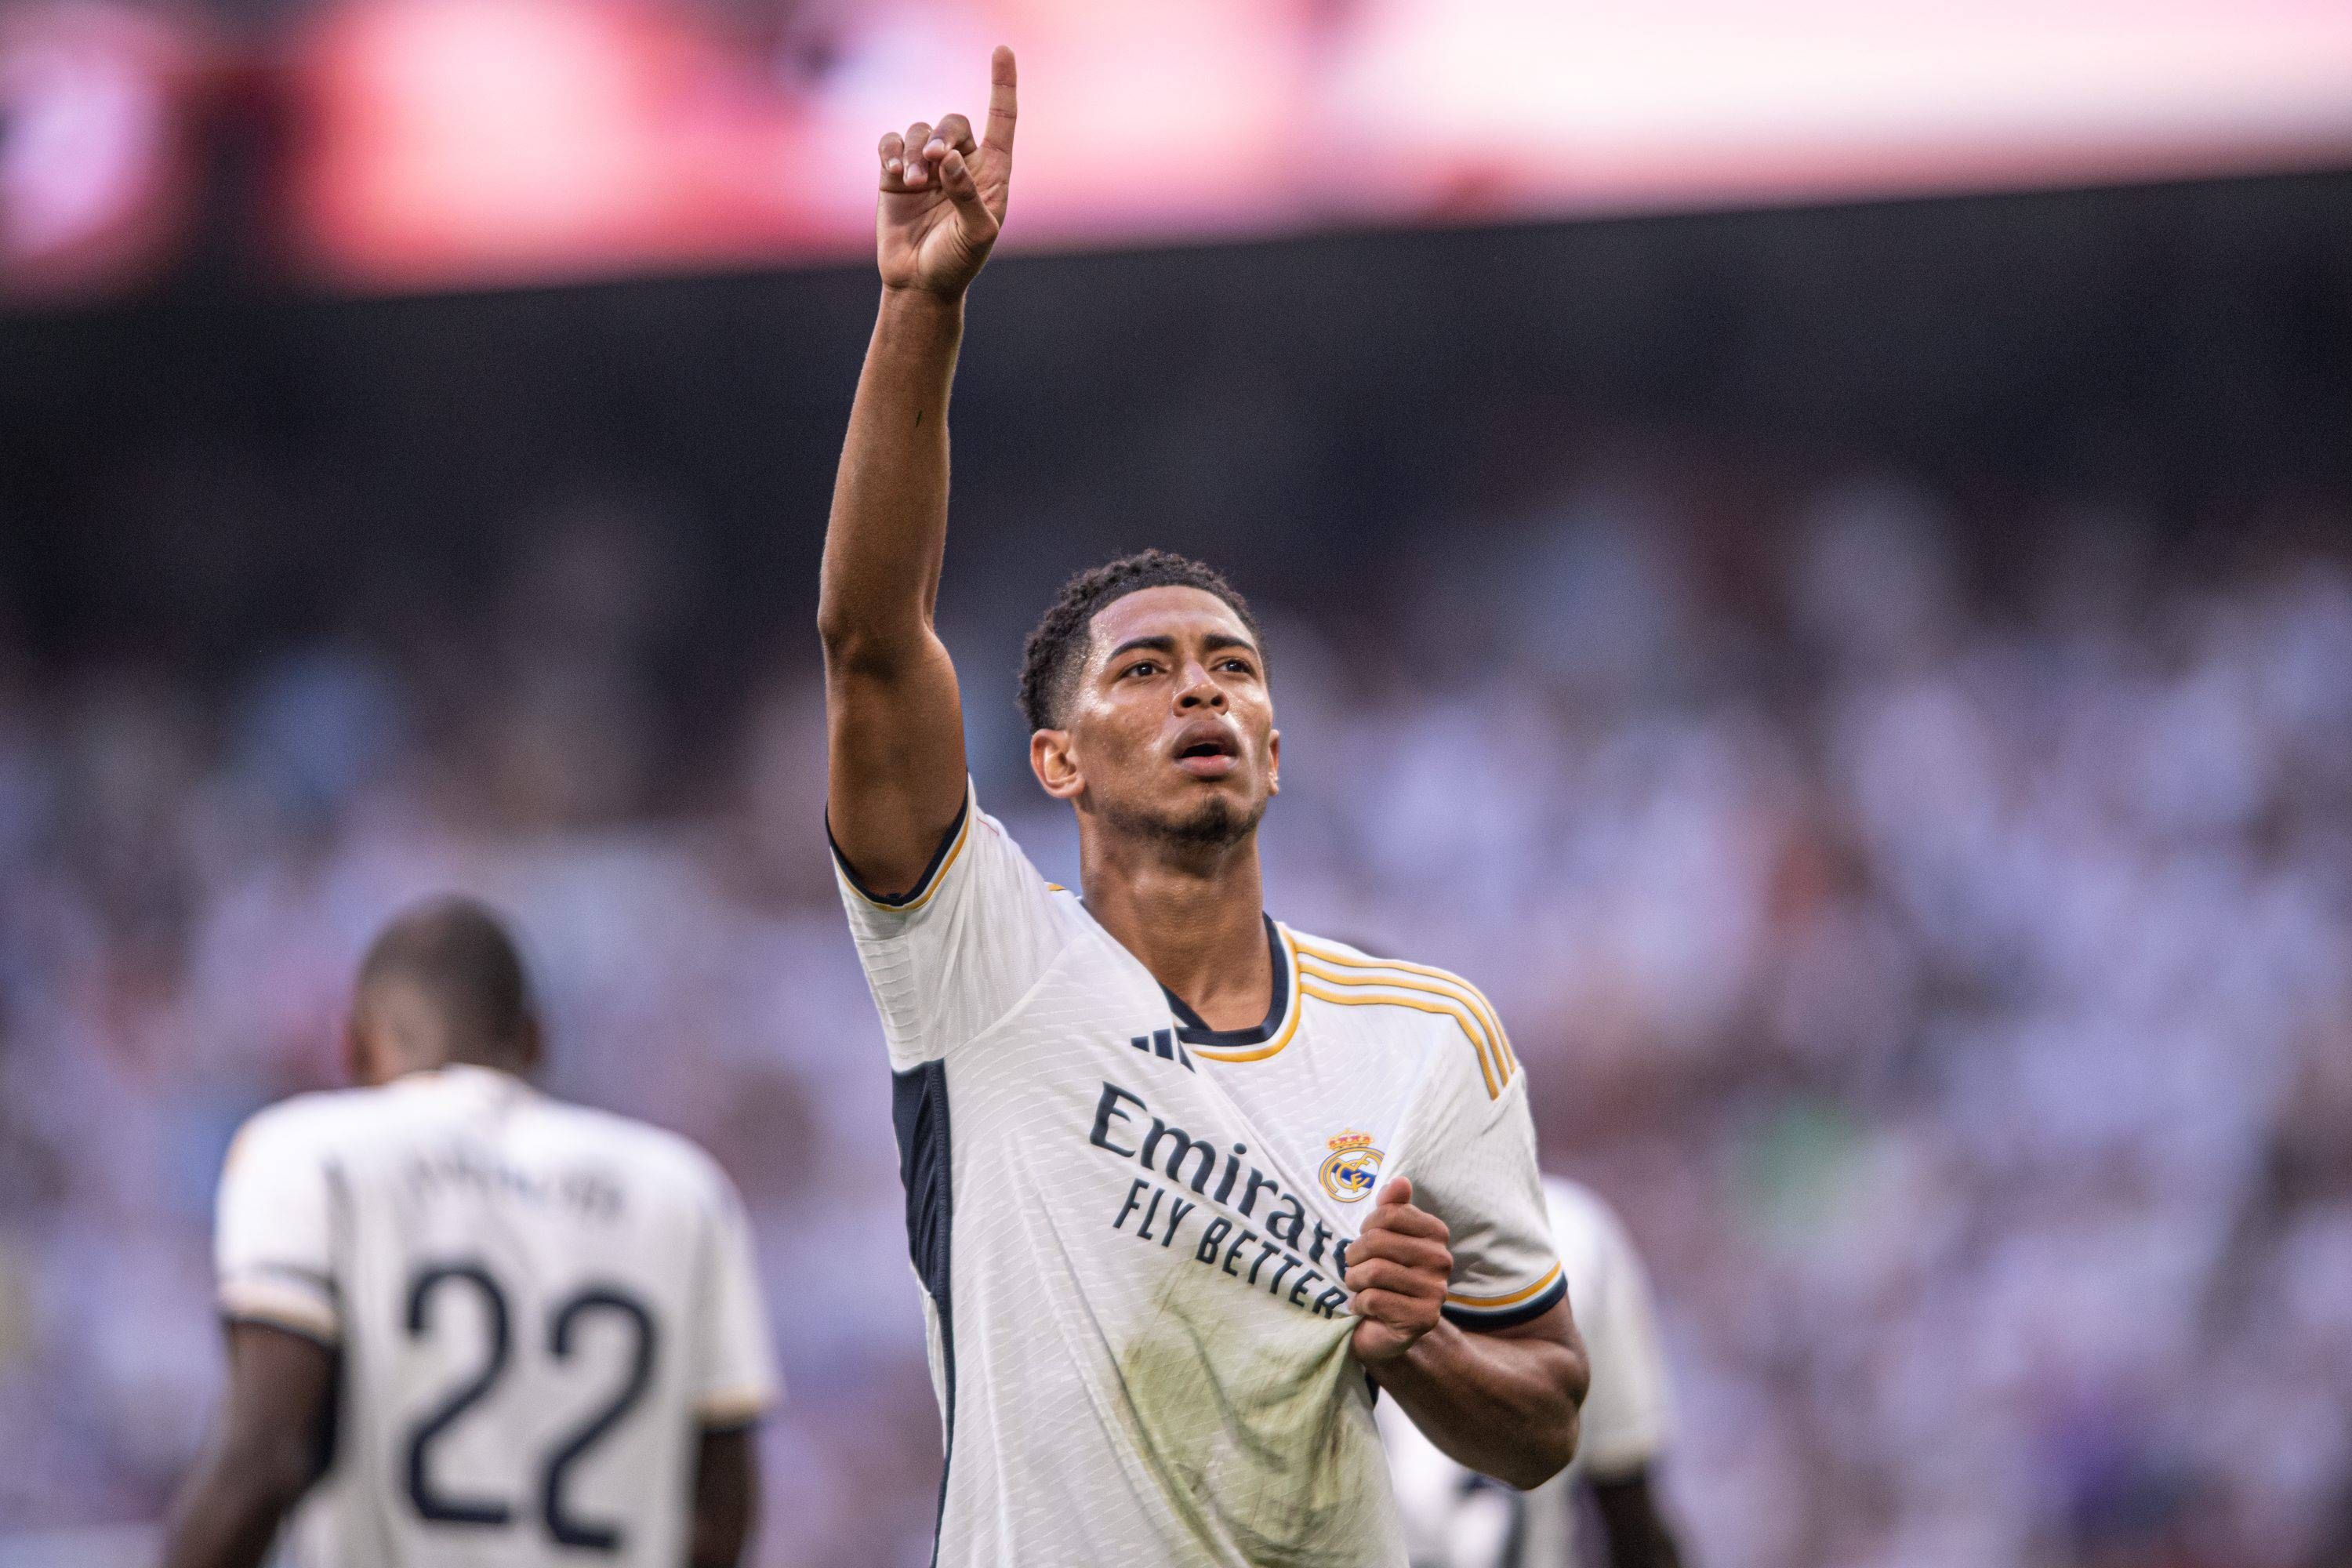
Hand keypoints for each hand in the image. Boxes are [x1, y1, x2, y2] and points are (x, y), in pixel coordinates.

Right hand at [875, 46, 1016, 297]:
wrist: (918, 284)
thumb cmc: (957, 262)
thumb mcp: (976, 234)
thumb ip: (968, 195)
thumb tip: (950, 158)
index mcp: (992, 173)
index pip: (1002, 119)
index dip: (1003, 84)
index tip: (1002, 49)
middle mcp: (961, 164)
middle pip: (953, 123)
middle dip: (942, 135)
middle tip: (933, 161)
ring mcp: (927, 168)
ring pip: (919, 132)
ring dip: (913, 152)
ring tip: (913, 184)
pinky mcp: (895, 174)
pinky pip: (891, 142)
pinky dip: (891, 150)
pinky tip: (894, 172)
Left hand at [1346, 1178, 1453, 1364]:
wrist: (1382, 1329)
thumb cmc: (1382, 1275)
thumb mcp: (1383, 1236)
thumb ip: (1392, 1207)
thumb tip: (1400, 1181)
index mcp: (1436, 1234)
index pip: (1388, 1214)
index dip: (1365, 1227)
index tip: (1364, 1240)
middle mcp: (1442, 1260)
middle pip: (1377, 1241)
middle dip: (1354, 1255)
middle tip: (1354, 1267)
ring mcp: (1436, 1291)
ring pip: (1374, 1271)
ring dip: (1354, 1280)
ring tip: (1357, 1286)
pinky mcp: (1423, 1319)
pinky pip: (1374, 1299)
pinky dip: (1359, 1303)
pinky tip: (1363, 1307)